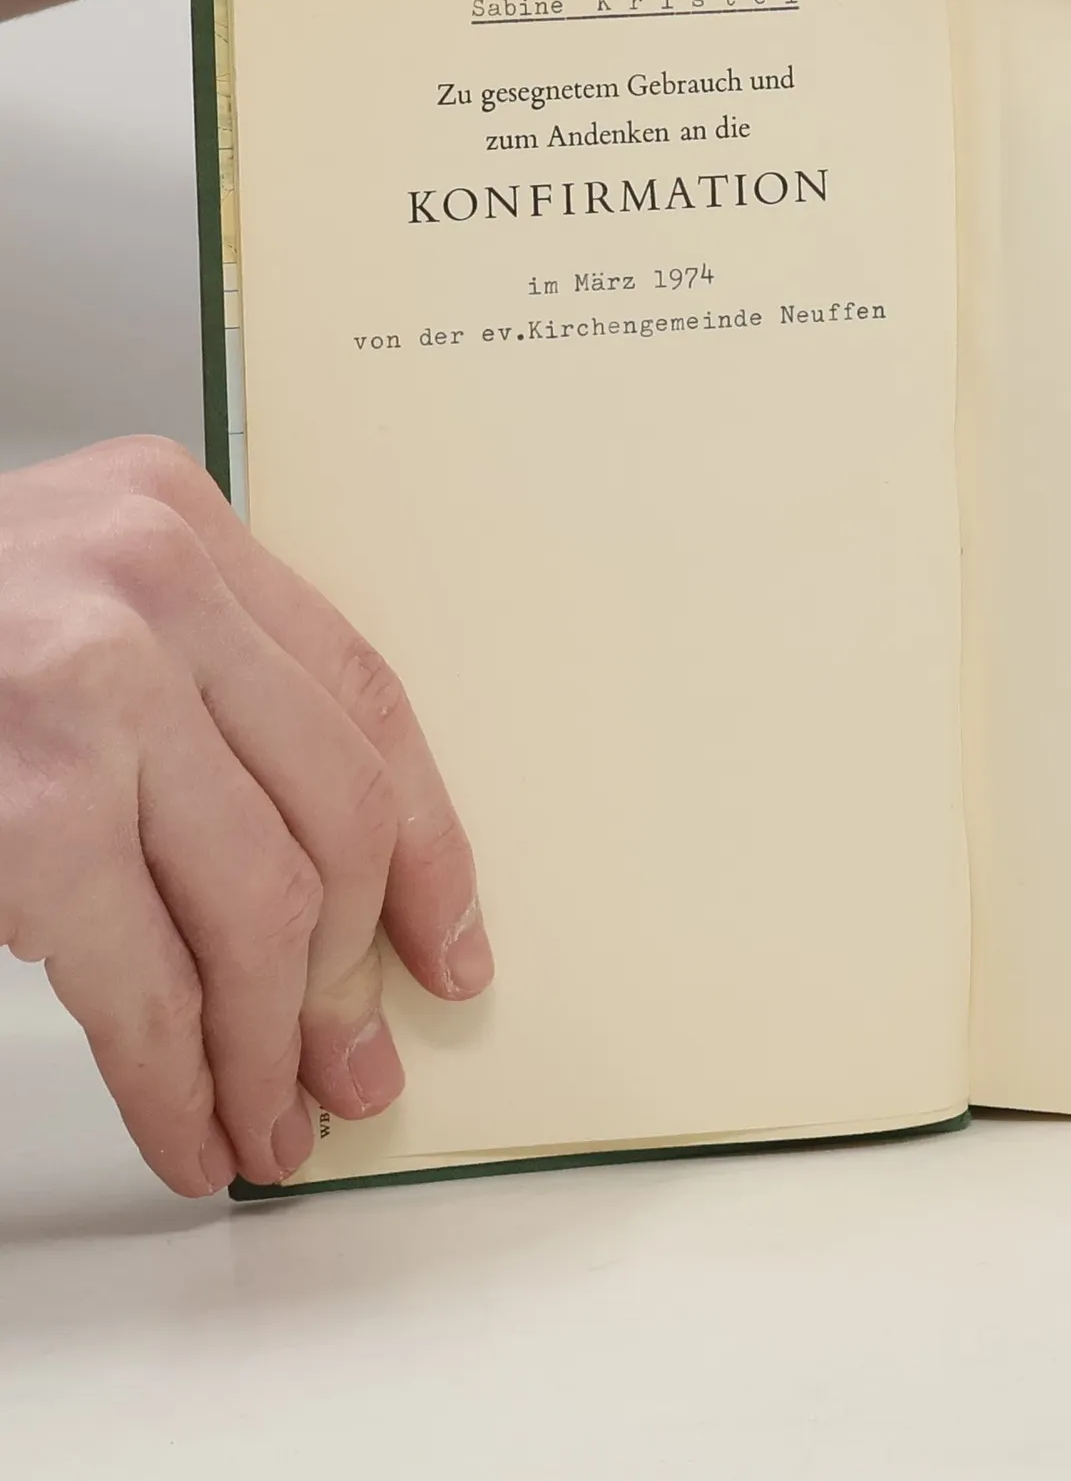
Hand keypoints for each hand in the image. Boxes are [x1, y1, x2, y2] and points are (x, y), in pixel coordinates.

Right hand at [0, 438, 491, 1194]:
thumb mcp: (70, 603)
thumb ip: (193, 688)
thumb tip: (325, 887)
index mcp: (179, 523)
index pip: (367, 697)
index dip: (426, 842)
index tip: (450, 943)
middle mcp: (150, 585)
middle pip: (332, 811)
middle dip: (352, 971)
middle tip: (358, 1067)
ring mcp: (86, 691)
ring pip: (259, 907)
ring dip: (271, 1046)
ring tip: (274, 1120)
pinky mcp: (24, 810)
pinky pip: (142, 976)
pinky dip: (174, 1076)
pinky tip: (188, 1127)